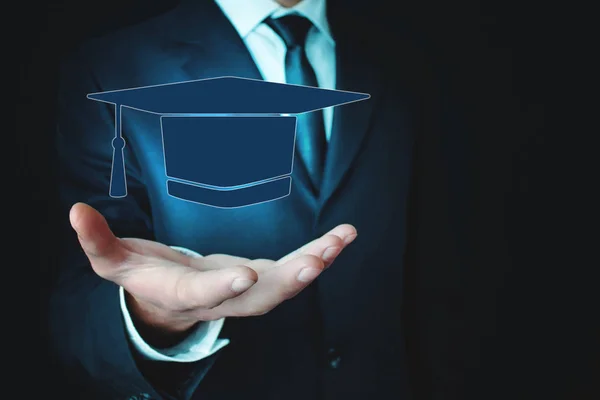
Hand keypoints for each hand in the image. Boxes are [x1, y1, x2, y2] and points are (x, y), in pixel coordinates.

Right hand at [69, 203, 356, 346]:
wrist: (171, 299)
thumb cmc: (142, 277)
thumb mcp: (113, 261)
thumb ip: (98, 241)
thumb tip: (75, 212)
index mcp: (184, 293)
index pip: (203, 294)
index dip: (221, 287)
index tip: (243, 275)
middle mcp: (223, 297)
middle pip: (259, 297)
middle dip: (287, 282)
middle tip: (314, 263)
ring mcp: (247, 290)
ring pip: (286, 285)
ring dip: (314, 263)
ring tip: (342, 239)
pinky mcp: (263, 278)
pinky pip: (296, 269)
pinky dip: (320, 254)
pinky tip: (343, 236)